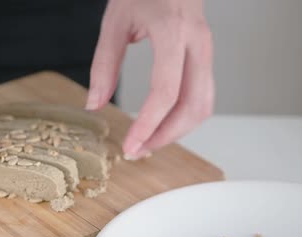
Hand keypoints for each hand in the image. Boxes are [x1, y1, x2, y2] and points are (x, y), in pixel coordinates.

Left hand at [86, 0, 213, 158]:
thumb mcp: (115, 22)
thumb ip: (104, 65)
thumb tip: (94, 104)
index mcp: (173, 32)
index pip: (166, 91)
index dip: (148, 124)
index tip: (130, 145)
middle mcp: (197, 43)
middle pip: (192, 105)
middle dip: (165, 136)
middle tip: (138, 150)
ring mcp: (207, 50)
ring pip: (204, 105)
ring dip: (177, 131)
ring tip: (148, 142)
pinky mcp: (206, 56)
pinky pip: (203, 95)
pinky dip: (184, 117)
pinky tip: (162, 124)